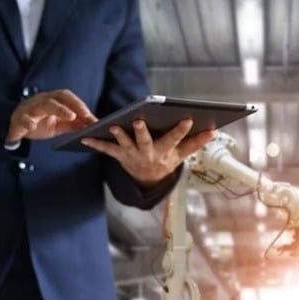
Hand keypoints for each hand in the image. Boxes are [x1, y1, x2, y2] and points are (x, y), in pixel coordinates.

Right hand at [6, 89, 96, 142]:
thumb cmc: (41, 123)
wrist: (18, 128)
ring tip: (70, 116)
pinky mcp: (19, 118)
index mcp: (53, 100)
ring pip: (44, 104)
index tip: (92, 116)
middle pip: (59, 97)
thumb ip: (75, 124)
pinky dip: (27, 122)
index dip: (80, 105)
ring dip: (59, 109)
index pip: (68, 97)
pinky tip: (32, 127)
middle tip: (85, 115)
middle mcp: (43, 100)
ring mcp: (30, 108)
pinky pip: (23, 118)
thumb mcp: (61, 125)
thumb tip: (94, 126)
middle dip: (74, 104)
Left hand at [81, 119, 215, 188]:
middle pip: (146, 142)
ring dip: (119, 135)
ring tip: (113, 126)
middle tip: (139, 121)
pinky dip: (96, 144)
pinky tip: (85, 137)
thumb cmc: (165, 162)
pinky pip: (107, 150)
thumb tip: (213, 131)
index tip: (188, 118)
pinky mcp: (120, 156)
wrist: (148, 181)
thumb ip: (195, 143)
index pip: (175, 139)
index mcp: (165, 151)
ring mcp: (133, 155)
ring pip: (125, 144)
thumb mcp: (181, 155)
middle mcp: (148, 154)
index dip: (181, 130)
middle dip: (142, 132)